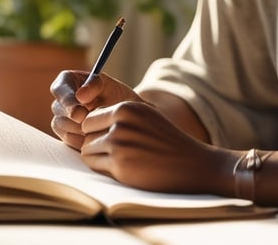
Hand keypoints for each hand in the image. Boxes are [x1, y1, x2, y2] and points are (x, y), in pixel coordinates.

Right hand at [49, 69, 139, 148]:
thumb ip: (94, 85)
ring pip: (61, 124)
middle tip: (93, 120)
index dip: (67, 100)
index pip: (58, 89)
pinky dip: (80, 138)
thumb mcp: (108, 84)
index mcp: (67, 81)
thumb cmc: (114, 94)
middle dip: (76, 116)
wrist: (122, 113)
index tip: (80, 109)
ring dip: (79, 127)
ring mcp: (61, 116)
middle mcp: (61, 99)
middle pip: (58, 108)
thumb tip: (80, 96)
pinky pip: (66, 138)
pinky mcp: (65, 133)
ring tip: (98, 125)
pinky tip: (95, 135)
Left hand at [80, 100, 230, 194]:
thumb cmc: (167, 141)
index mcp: (127, 107)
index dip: (97, 130)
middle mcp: (121, 122)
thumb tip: (86, 121)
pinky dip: (103, 169)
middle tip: (112, 152)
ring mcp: (119, 143)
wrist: (191, 163)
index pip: (91, 117)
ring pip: (86, 150)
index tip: (110, 139)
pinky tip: (122, 169)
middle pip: (86, 133)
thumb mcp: (146, 117)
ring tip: (118, 161)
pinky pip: (94, 165)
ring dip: (97, 157)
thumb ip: (121, 116)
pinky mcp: (119, 164)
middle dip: (94, 143)